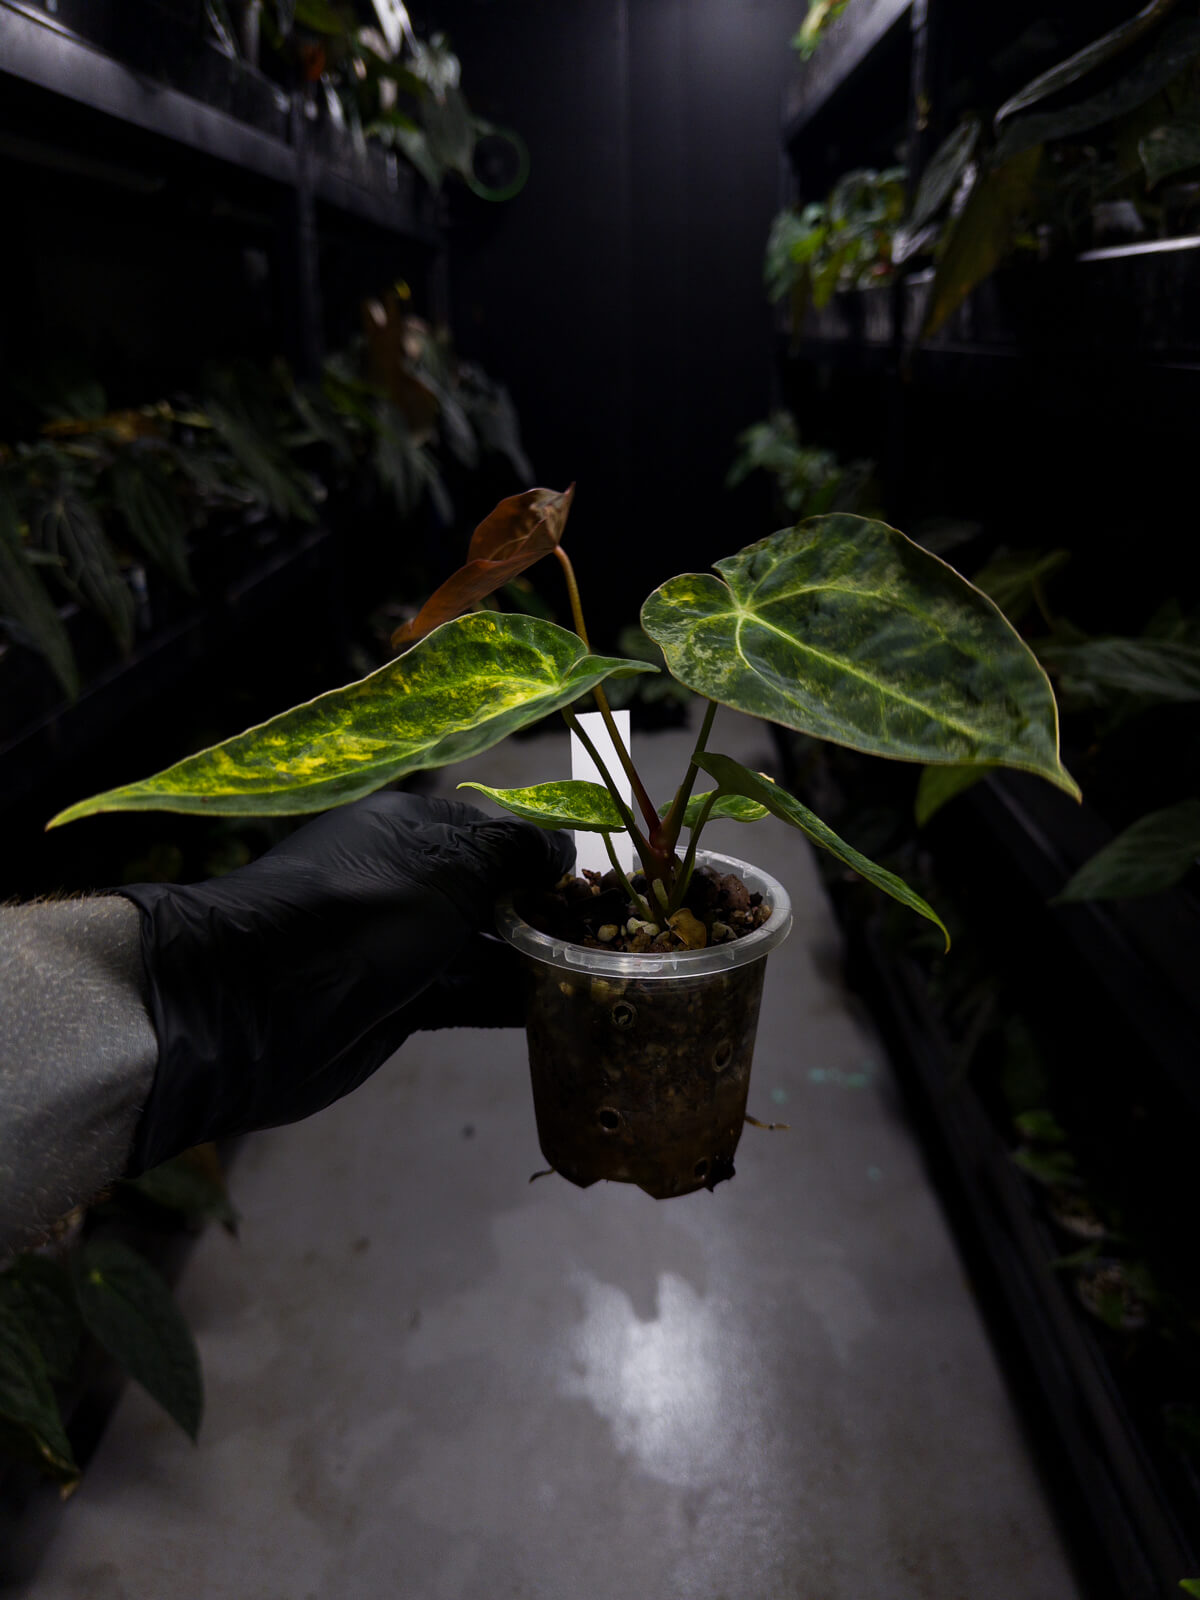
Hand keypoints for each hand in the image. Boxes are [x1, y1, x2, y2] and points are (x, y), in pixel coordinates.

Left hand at [118, 792, 572, 1172]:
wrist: (256, 1003)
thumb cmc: (358, 911)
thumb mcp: (447, 862)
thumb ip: (512, 850)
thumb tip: (561, 850)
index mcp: (413, 829)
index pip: (499, 833)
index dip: (550, 856)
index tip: (605, 884)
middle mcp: (410, 881)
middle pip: (496, 893)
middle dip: (550, 911)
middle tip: (616, 936)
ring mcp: (404, 946)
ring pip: (488, 948)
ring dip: (538, 960)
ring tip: (604, 974)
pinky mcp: (402, 1005)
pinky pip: (471, 995)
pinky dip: (512, 1000)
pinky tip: (563, 1009)